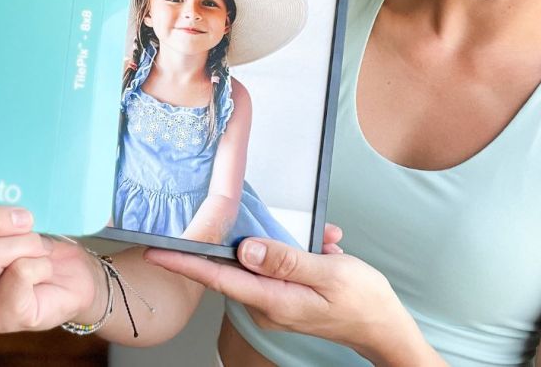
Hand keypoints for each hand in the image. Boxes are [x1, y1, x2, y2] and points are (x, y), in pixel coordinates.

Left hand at [143, 225, 424, 363]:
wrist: (384, 328)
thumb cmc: (363, 302)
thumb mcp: (329, 273)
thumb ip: (285, 260)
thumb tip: (245, 249)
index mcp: (273, 300)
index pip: (217, 278)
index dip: (184, 263)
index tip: (155, 250)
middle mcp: (267, 304)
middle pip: (233, 268)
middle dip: (240, 238)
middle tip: (232, 212)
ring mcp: (275, 303)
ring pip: (261, 262)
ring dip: (286, 244)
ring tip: (326, 246)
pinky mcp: (285, 297)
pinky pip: (279, 267)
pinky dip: (299, 252)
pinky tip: (327, 247)